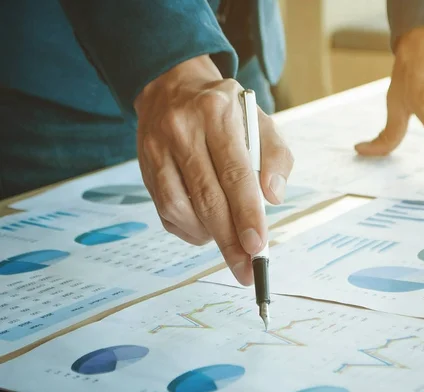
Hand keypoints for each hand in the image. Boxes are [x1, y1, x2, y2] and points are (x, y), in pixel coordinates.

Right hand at [134, 55, 293, 285]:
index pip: (235, 173)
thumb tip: (273, 198)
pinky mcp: (144, 166)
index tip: (258, 247)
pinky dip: (189, 228)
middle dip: (229, 240)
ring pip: (180, 208)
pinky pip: (165, 210)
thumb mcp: (260, 120)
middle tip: (246, 269)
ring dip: (208, 235)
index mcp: (218, 115)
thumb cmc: (225, 111)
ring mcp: (157, 149)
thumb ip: (276, 157)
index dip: (247, 214)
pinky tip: (205, 228)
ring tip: (227, 241)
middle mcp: (182, 130)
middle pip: (207, 197)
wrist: (171, 87)